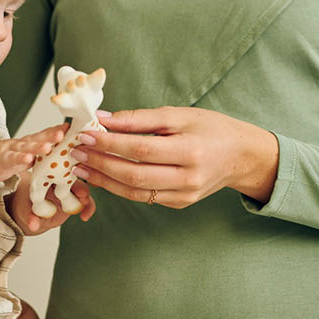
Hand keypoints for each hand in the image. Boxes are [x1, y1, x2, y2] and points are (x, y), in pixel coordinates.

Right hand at [0, 123, 66, 188]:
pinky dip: (20, 159)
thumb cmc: (1, 162)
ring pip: (25, 148)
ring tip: (49, 146)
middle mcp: (20, 144)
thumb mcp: (23, 159)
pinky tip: (28, 159)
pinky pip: (11, 159)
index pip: (43, 136)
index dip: (56, 131)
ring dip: (38, 146)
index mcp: (27, 144)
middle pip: (37, 138)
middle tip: (64, 132)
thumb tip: (58, 157)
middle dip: (51, 135)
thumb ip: (38, 157)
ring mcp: (10, 151)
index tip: (71, 127)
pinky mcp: (1, 160)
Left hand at [5, 173, 94, 234]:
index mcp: (47, 174)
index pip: (58, 171)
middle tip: (82, 196)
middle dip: (80, 186)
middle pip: (74, 178)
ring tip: (85, 211)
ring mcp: (70, 188)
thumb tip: (33, 226)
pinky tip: (84, 217)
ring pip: (83, 189)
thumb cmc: (25, 203)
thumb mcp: (25, 209)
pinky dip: (88, 207)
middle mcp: (61, 178)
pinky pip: (86, 201)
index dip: (64, 175)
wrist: (29, 210)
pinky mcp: (75, 198)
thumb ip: (30, 217)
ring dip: (86, 198)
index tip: (68, 183)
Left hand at [70, 107, 279, 208]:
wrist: (241, 156)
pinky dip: (120, 187)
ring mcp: (184, 196)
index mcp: (190, 151)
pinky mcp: (179, 204)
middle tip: (76, 152)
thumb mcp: (179, 115)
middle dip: (100, 164)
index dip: (110, 144)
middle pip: (134, 175)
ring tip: (82, 167)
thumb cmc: (211, 129)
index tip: (86, 135)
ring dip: (104, 180)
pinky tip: (103, 176)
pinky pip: (143, 198)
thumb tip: (103, 119)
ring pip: (135, 192)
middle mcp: (188, 178)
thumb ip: (140, 118)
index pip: (141, 150)